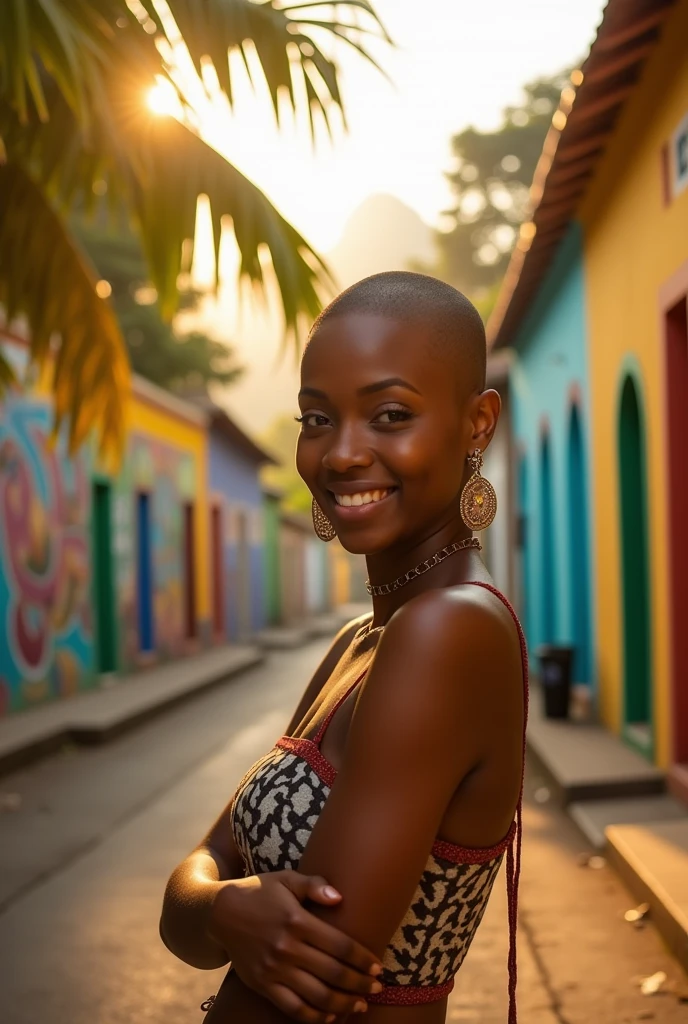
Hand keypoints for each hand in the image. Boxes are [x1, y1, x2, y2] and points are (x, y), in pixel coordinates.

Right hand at [209, 870, 382, 1022]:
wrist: (220, 912)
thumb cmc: (260, 892)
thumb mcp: (286, 879)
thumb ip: (314, 885)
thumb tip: (340, 898)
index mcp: (297, 920)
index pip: (339, 944)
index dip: (362, 958)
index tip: (377, 966)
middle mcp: (286, 947)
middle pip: (333, 972)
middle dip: (360, 983)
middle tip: (378, 988)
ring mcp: (274, 969)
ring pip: (316, 995)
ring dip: (343, 1004)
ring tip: (361, 1005)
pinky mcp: (263, 984)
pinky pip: (292, 1008)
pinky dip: (314, 1017)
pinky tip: (330, 1017)